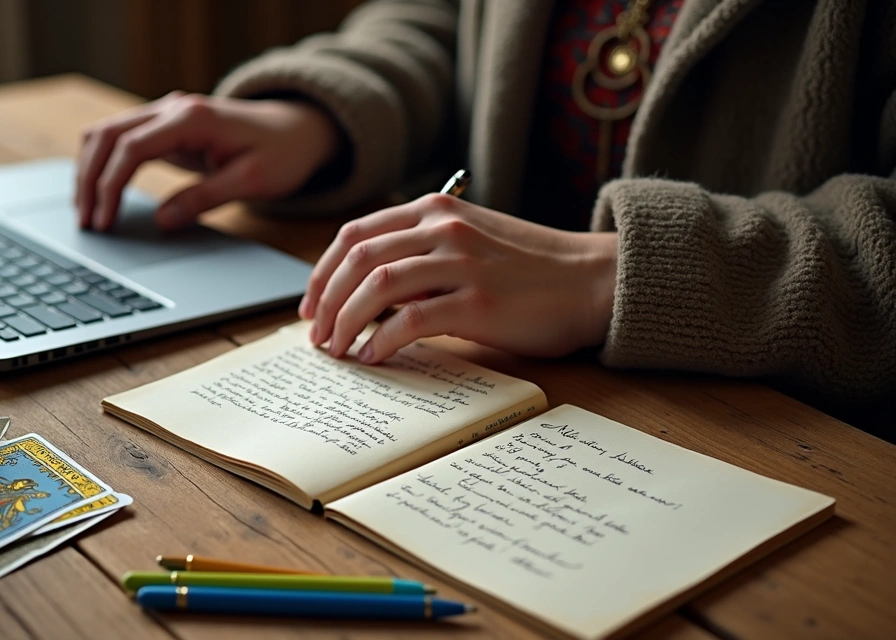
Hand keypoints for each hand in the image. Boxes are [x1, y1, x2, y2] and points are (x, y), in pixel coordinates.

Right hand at [75, 92, 340, 230]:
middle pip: (107, 135)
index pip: (131, 148)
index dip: (111, 186)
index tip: (104, 221)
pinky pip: (120, 139)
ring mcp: (166, 114)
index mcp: (192, 118)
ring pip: (106, 133)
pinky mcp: (165, 127)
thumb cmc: (281, 153)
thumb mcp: (251, 182)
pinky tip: (100, 193)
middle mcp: (173, 108)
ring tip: (86, 212)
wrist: (299, 129)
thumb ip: (205, 199)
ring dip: (90, 170)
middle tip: (86, 223)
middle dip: (89, 179)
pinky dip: (103, 163)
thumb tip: (162, 221)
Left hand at [299, 194, 617, 362]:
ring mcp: (461, 262)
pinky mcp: (478, 301)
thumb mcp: (470, 242)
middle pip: (357, 258)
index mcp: (436, 209)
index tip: (311, 304)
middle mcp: (444, 227)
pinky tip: (373, 357)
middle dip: (325, 299)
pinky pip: (410, 319)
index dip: (322, 271)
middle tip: (316, 334)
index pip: (355, 233)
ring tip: (336, 349)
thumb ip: (421, 255)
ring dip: (345, 320)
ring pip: (376, 285)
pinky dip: (380, 340)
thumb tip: (366, 294)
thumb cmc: (530, 271)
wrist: (592, 281)